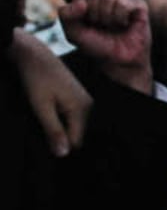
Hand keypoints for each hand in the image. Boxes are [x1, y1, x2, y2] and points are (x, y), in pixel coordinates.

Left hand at [8, 29, 91, 155]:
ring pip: (74, 127)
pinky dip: (60, 119)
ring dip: (59, 127)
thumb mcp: (41, 107)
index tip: (44, 141)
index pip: (76, 142)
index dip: (59, 145)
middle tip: (42, 126)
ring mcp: (85, 101)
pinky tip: (49, 111)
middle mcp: (89, 106)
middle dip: (60, 136)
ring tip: (45, 116)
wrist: (34, 55)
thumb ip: (54, 131)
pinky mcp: (79, 98)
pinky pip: (72, 117)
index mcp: (83, 109)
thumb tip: (63, 155)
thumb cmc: (36, 78)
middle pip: (77, 135)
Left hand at [58, 0, 152, 93]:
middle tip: (102, 26)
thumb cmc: (97, 45)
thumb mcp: (72, 32)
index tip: (87, 22)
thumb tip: (82, 4)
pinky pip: (124, 4)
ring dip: (108, 18)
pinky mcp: (139, 4)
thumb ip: (66, 16)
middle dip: (95, 14)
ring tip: (113, 26)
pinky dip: (120, 18)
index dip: (80, 7)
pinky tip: (125, 24)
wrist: (118, 60)